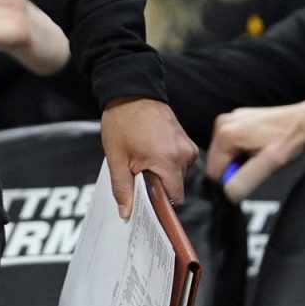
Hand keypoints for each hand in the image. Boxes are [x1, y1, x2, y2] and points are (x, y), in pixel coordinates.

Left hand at [100, 97, 199, 218]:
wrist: (130, 91)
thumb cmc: (122, 122)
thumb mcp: (116, 158)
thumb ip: (123, 188)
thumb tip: (126, 214)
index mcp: (170, 162)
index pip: (174, 198)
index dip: (159, 202)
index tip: (145, 199)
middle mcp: (185, 155)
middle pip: (175, 186)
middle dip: (157, 184)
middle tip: (137, 172)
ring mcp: (188, 146)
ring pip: (176, 173)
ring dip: (160, 171)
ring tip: (142, 155)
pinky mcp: (186, 140)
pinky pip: (178, 160)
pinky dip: (165, 160)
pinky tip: (149, 148)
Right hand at [205, 96, 304, 201]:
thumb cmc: (290, 140)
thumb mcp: (269, 164)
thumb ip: (245, 180)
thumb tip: (227, 194)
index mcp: (224, 134)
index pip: (213, 170)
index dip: (230, 179)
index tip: (251, 175)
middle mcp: (221, 123)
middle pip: (217, 160)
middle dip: (235, 167)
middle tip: (258, 164)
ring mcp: (228, 118)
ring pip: (224, 152)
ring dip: (239, 158)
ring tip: (260, 155)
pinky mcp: (236, 118)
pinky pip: (231, 142)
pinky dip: (242, 149)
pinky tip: (259, 146)